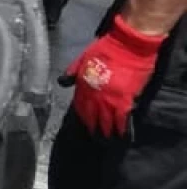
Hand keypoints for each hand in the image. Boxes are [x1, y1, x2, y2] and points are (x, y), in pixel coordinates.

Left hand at [64, 14, 167, 136]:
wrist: (127, 45)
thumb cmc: (104, 49)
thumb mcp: (81, 59)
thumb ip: (71, 72)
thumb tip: (62, 83)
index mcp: (83, 85)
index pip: (80, 107)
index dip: (83, 118)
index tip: (84, 127)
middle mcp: (94, 95)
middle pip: (92, 117)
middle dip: (93, 130)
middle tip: (95, 140)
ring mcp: (110, 99)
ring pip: (106, 122)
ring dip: (107, 134)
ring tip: (107, 143)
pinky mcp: (126, 100)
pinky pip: (123, 119)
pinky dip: (124, 129)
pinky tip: (124, 137)